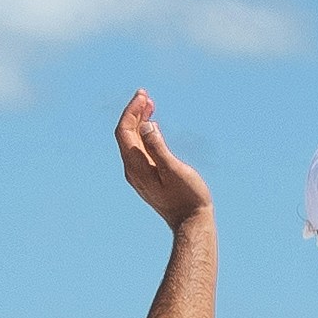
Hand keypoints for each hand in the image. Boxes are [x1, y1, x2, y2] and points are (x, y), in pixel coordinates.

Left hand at [116, 88, 211, 228]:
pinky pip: (140, 150)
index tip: (143, 95)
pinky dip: (144, 134)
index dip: (131, 111)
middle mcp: (133, 170)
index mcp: (136, 166)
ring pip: (132, 142)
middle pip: (126, 135)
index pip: (125, 131)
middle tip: (145, 95)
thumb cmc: (187, 196)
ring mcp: (139, 175)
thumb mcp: (174, 170)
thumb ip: (158, 147)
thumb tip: (146, 125)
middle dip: (134, 113)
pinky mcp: (147, 178)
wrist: (192, 223)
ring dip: (139, 122)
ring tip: (150, 105)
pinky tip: (153, 128)